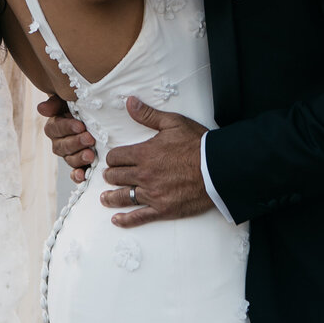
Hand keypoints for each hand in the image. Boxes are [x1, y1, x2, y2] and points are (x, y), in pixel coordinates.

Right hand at [37, 93, 96, 181]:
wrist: (96, 117)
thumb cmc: (80, 106)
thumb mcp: (68, 101)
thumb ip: (55, 103)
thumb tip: (41, 108)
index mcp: (54, 126)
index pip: (55, 128)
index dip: (67, 127)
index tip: (81, 126)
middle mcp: (59, 143)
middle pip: (62, 146)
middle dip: (76, 143)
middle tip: (89, 139)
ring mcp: (69, 155)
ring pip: (69, 160)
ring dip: (79, 159)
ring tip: (91, 155)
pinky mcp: (80, 166)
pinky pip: (75, 173)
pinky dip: (77, 176)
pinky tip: (82, 175)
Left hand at [101, 98, 211, 226]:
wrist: (218, 168)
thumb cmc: (197, 144)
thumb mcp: (173, 123)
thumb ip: (148, 115)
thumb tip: (130, 103)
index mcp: (144, 154)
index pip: (116, 157)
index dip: (112, 158)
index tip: (113, 160)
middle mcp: (144, 175)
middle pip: (116, 177)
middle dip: (111, 176)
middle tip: (110, 176)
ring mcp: (152, 194)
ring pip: (123, 197)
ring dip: (111, 197)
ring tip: (105, 197)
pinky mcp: (162, 209)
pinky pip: (139, 217)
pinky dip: (126, 220)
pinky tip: (117, 220)